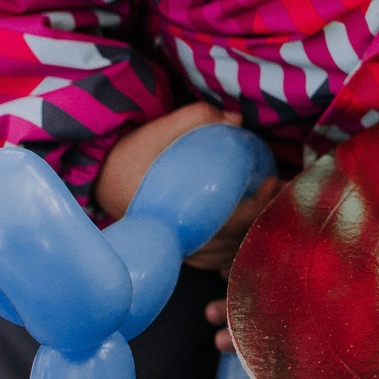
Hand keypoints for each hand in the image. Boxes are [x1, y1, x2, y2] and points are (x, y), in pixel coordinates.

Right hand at [95, 103, 273, 272]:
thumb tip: (236, 120)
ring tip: (271, 205)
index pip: (228, 225)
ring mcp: (177, 251)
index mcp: (173, 217)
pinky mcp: (178, 252)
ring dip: (252, 235)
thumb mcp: (157, 129)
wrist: (99, 178)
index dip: (257, 207)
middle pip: (233, 243)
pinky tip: (251, 229)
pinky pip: (213, 259)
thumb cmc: (130, 154)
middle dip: (263, 219)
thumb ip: (196, 118)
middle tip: (278, 189)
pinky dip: (234, 248)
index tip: (271, 181)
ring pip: (226, 256)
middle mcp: (176, 242)